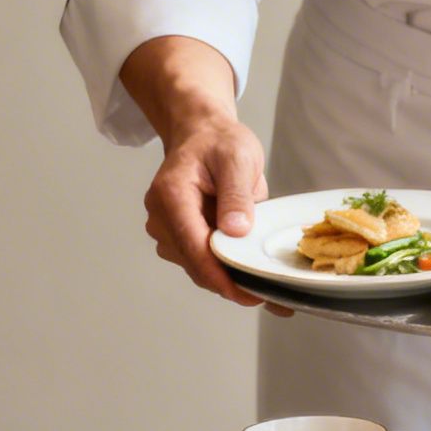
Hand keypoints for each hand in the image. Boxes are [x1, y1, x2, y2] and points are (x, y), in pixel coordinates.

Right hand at [118, 35, 288, 312]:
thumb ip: (237, 194)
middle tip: (270, 296)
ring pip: (198, 268)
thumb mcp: (238, 158)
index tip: (249, 294)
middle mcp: (160, 217)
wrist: (202, 135)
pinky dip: (224, 269)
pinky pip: (201, 262)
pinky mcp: (176, 238)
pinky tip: (249, 270)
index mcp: (171, 195)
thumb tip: (236, 231)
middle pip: (195, 264)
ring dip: (228, 277)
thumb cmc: (219, 142)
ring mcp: (166, 230)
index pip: (194, 247)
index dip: (221, 276)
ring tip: (264, 281)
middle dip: (230, 283)